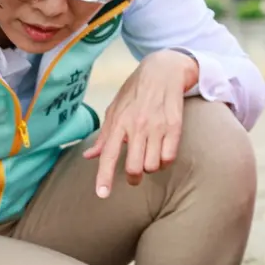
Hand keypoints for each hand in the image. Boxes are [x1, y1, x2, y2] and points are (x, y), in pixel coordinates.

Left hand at [83, 49, 198, 196]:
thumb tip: (89, 156)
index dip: (105, 177)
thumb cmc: (136, 91)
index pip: (109, 155)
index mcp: (119, 122)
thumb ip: (104, 136)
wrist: (163, 70)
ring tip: (150, 157)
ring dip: (151, 167)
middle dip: (134, 178)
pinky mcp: (175, 126)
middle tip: (134, 175)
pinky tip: (162, 153)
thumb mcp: (115, 109)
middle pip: (135, 167)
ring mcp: (157, 126)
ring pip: (153, 165)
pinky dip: (164, 161)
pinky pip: (169, 157)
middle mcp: (137, 126)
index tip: (102, 194)